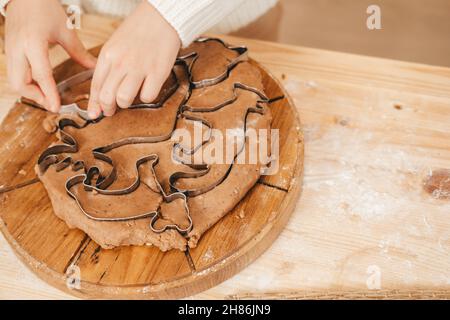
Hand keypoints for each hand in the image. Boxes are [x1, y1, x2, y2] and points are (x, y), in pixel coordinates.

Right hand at [5, 0, 95, 111]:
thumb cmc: (44, 8)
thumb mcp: (65, 30)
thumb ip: (79, 52)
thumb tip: (93, 68)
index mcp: (33, 43)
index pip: (41, 75)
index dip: (49, 94)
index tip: (56, 107)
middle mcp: (18, 49)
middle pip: (20, 84)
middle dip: (36, 97)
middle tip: (52, 103)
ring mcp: (10, 51)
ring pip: (14, 81)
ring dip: (30, 92)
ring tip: (48, 95)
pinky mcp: (9, 51)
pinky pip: (14, 74)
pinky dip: (26, 83)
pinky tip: (40, 84)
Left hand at [87, 1, 180, 117]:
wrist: (161, 19)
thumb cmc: (138, 32)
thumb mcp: (115, 45)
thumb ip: (107, 67)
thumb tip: (101, 93)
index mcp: (108, 55)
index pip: (96, 86)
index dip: (95, 104)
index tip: (95, 113)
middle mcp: (121, 63)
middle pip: (107, 97)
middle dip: (108, 108)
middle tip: (113, 109)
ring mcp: (139, 68)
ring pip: (124, 99)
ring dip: (126, 103)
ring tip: (130, 97)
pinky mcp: (157, 73)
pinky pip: (147, 96)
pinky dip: (146, 96)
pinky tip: (147, 88)